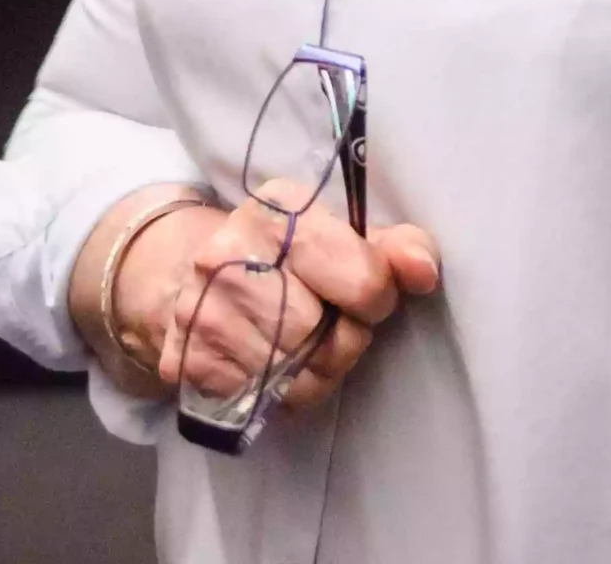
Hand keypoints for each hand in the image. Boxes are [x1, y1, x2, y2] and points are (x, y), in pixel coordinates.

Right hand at [157, 187, 440, 410]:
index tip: (369, 294)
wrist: (189, 275)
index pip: (363, 281)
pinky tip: (273, 361)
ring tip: (306, 344)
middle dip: (345, 340)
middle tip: (333, 322)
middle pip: (328, 341)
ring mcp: (202, 311)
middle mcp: (230, 257)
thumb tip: (424, 270)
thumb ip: (393, 248)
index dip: (378, 296)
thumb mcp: (339, 234)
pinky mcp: (186, 360)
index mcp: (278, 211)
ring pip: (296, 378)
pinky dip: (278, 391)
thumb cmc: (284, 254)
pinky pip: (261, 399)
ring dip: (315, 372)